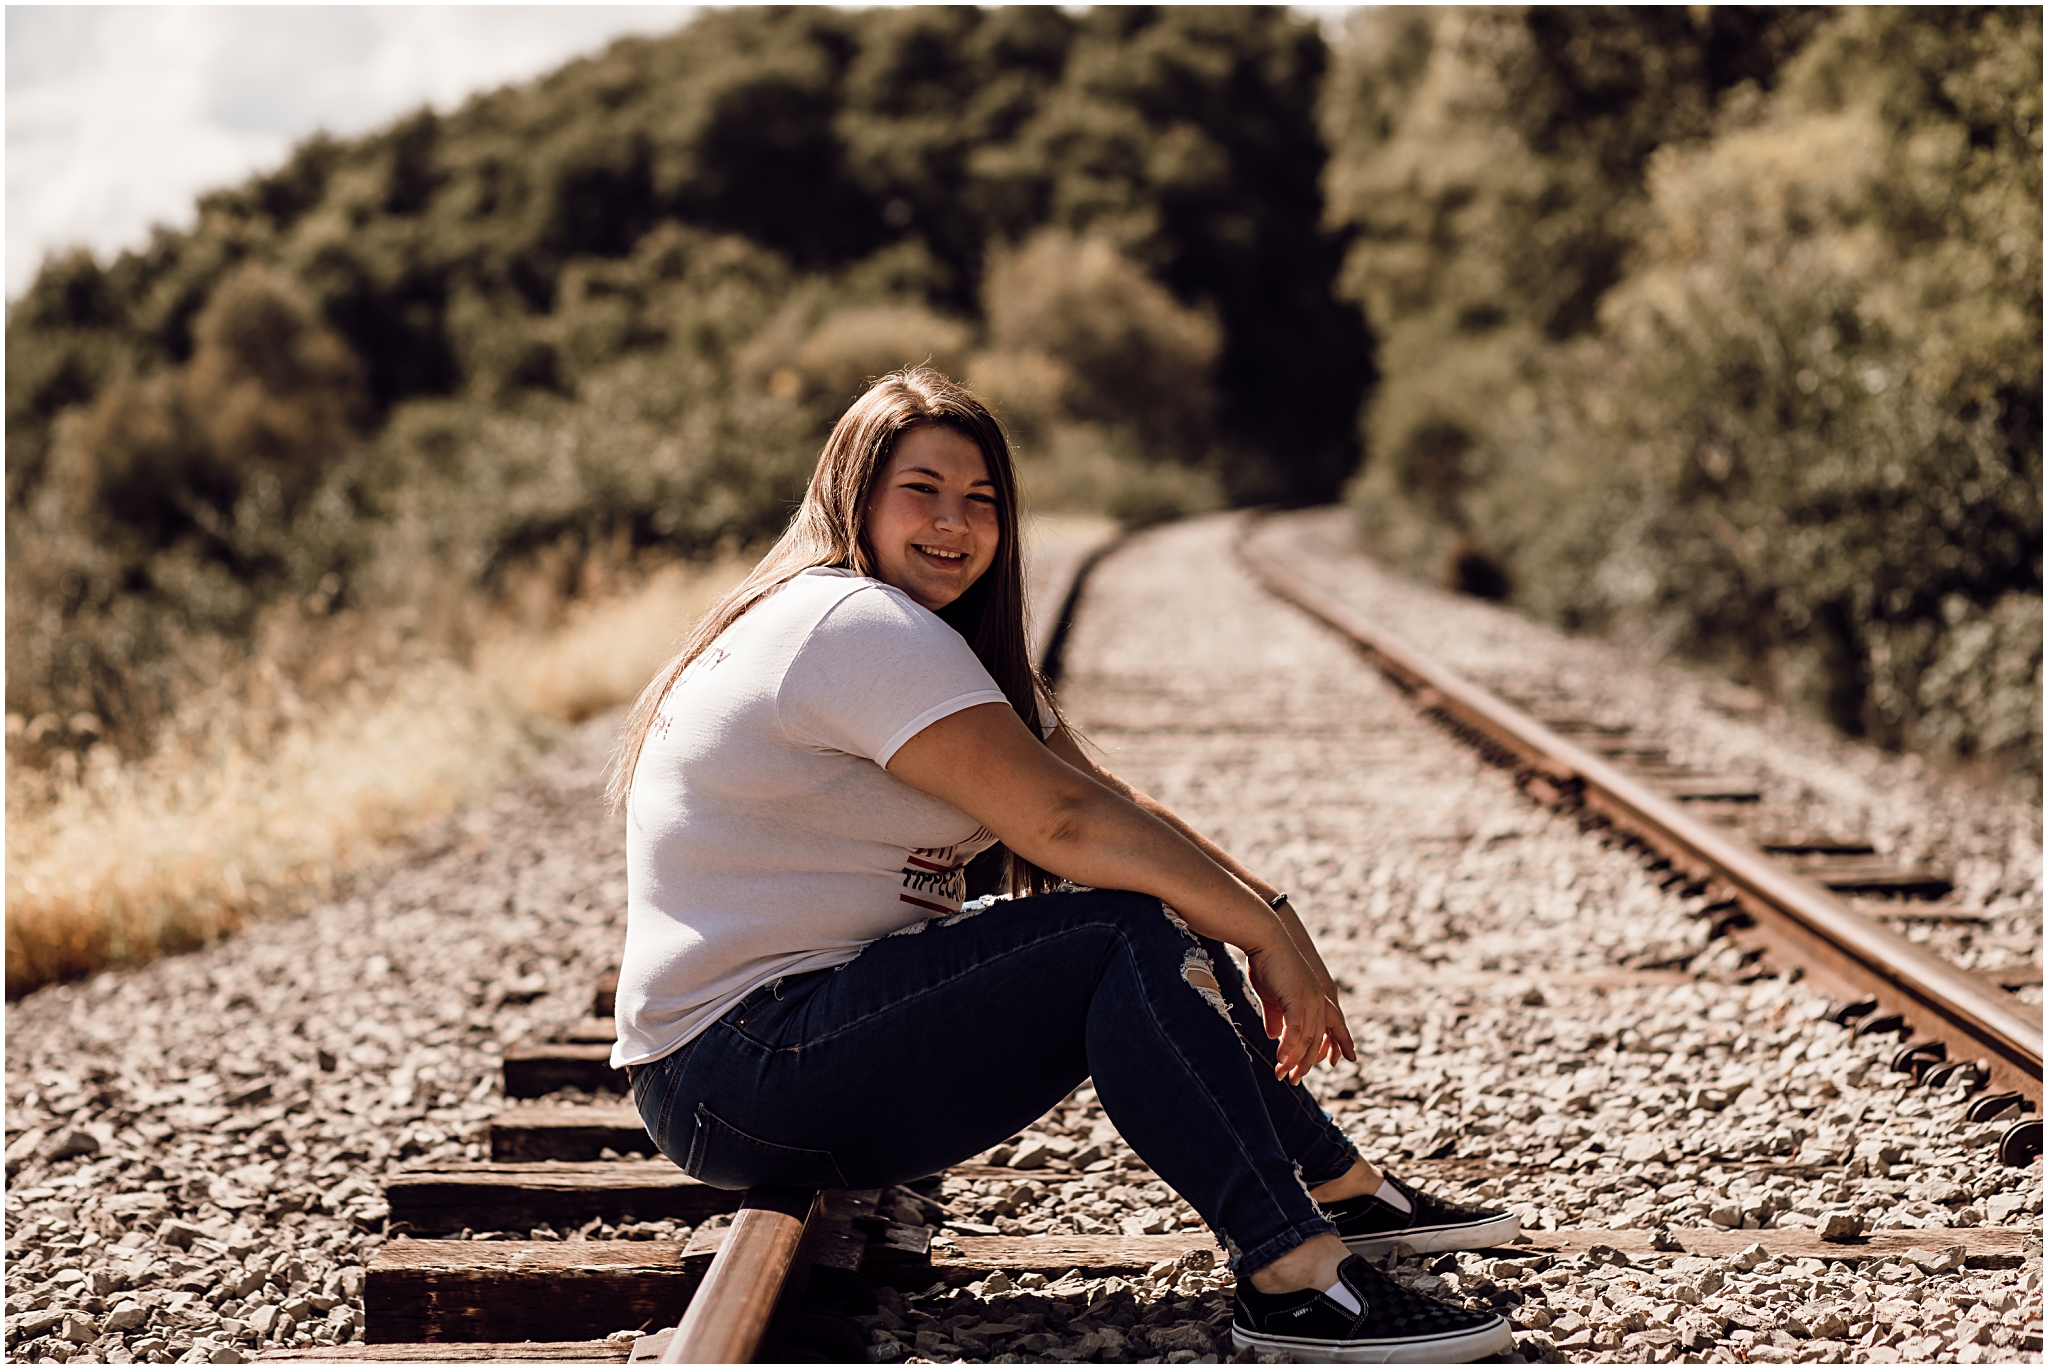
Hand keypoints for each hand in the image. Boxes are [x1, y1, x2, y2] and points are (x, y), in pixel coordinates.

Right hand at [1266, 894, 1354, 1065]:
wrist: (1265, 938)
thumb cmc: (1267, 962)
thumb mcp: (1272, 995)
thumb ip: (1276, 1016)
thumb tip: (1274, 1036)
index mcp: (1316, 996)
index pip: (1334, 1024)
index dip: (1342, 1042)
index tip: (1348, 1059)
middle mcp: (1319, 1000)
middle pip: (1318, 1040)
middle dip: (1307, 1063)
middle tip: (1295, 1080)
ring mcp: (1310, 1000)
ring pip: (1307, 1039)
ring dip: (1295, 1061)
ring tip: (1283, 1076)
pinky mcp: (1297, 999)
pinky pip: (1296, 1030)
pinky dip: (1289, 1047)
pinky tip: (1281, 1060)